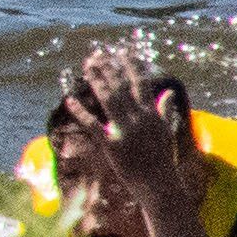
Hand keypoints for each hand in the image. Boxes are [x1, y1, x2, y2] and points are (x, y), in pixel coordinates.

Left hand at [48, 49, 207, 236]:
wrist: (159, 184)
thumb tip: (167, 92)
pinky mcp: (111, 144)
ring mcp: (125, 131)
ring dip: (96, 81)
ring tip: (86, 66)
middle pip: (121, 88)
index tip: (122, 52)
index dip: (131, 66)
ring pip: (108, 100)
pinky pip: (93, 124)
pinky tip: (69, 99)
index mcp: (152, 115)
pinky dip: (80, 111)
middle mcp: (140, 119)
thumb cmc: (162, 158)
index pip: (142, 84)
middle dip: (108, 70)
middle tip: (96, 55)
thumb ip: (164, 110)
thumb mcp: (166, 131)